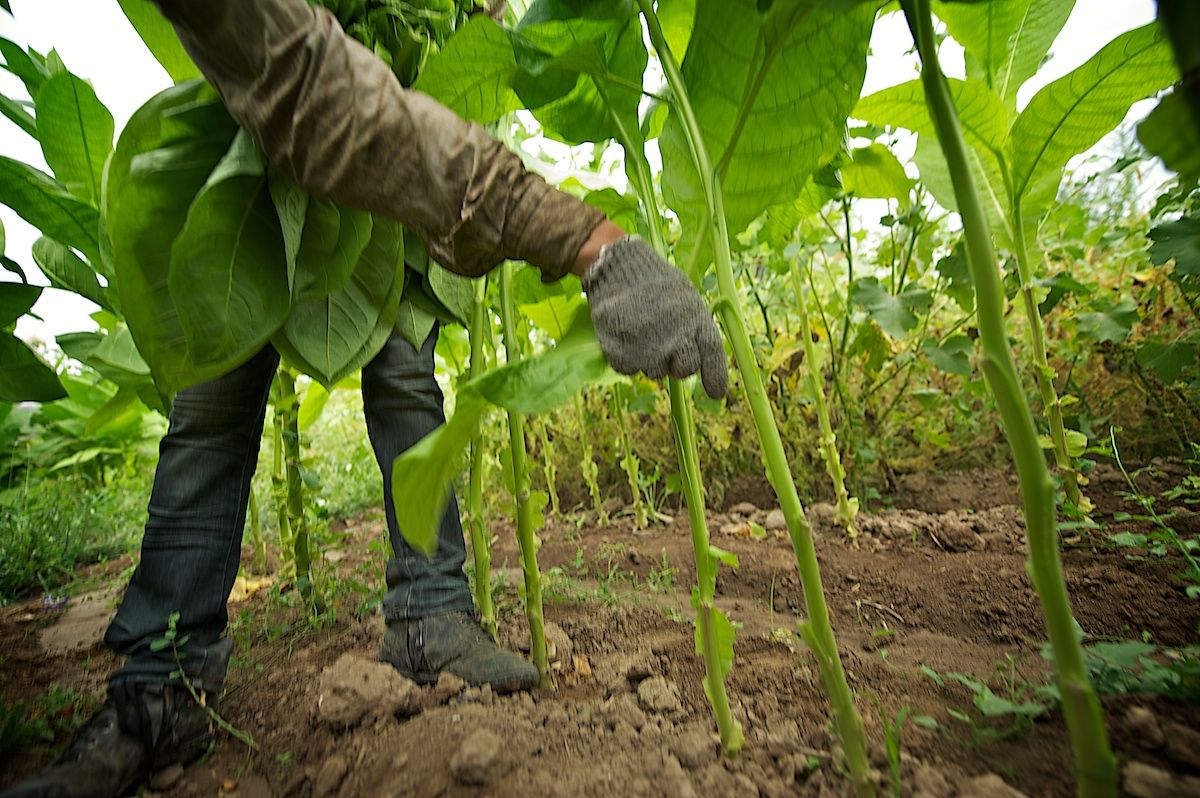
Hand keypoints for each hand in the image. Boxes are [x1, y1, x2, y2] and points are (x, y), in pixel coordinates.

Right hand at [580, 236, 728, 398]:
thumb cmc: (655, 283)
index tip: (716, 393)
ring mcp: (649, 350)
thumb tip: (695, 359)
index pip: (711, 355)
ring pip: (655, 371)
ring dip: (649, 357)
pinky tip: (624, 333)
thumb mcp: (686, 299)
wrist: (619, 269)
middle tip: (663, 342)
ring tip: (640, 328)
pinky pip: (629, 369)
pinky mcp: (622, 355)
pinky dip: (625, 356)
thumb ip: (694, 328)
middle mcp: (676, 340)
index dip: (715, 376)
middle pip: (683, 371)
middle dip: (676, 363)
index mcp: (696, 321)